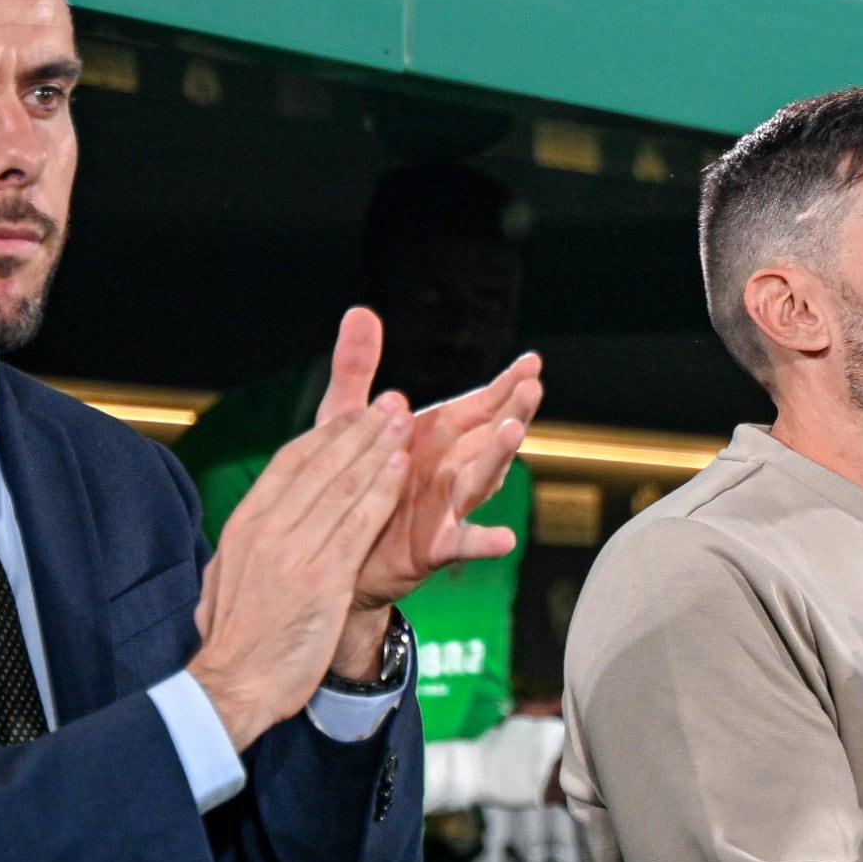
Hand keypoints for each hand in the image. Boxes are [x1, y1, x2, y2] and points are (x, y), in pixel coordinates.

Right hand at [189, 394, 413, 749]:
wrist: (232, 686)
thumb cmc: (238, 640)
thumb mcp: (230, 578)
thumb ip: (251, 545)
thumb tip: (260, 522)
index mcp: (245, 525)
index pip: (289, 464)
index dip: (328, 435)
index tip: (354, 414)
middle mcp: (267, 530)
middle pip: (321, 465)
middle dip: (360, 429)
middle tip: (391, 403)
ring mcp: (294, 552)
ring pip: (343, 487)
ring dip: (378, 449)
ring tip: (404, 421)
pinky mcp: (321, 579)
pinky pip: (358, 524)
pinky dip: (381, 492)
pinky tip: (402, 468)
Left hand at [318, 313, 541, 620]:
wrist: (331, 551)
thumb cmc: (345, 482)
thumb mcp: (344, 419)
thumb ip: (357, 368)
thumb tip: (360, 311)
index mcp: (433, 438)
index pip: (478, 405)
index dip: (504, 385)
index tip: (531, 362)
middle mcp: (448, 470)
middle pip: (490, 436)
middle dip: (512, 410)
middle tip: (531, 387)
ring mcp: (446, 507)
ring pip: (482, 479)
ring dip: (499, 456)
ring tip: (513, 432)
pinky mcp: (433, 546)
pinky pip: (463, 543)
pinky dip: (484, 542)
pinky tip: (503, 539)